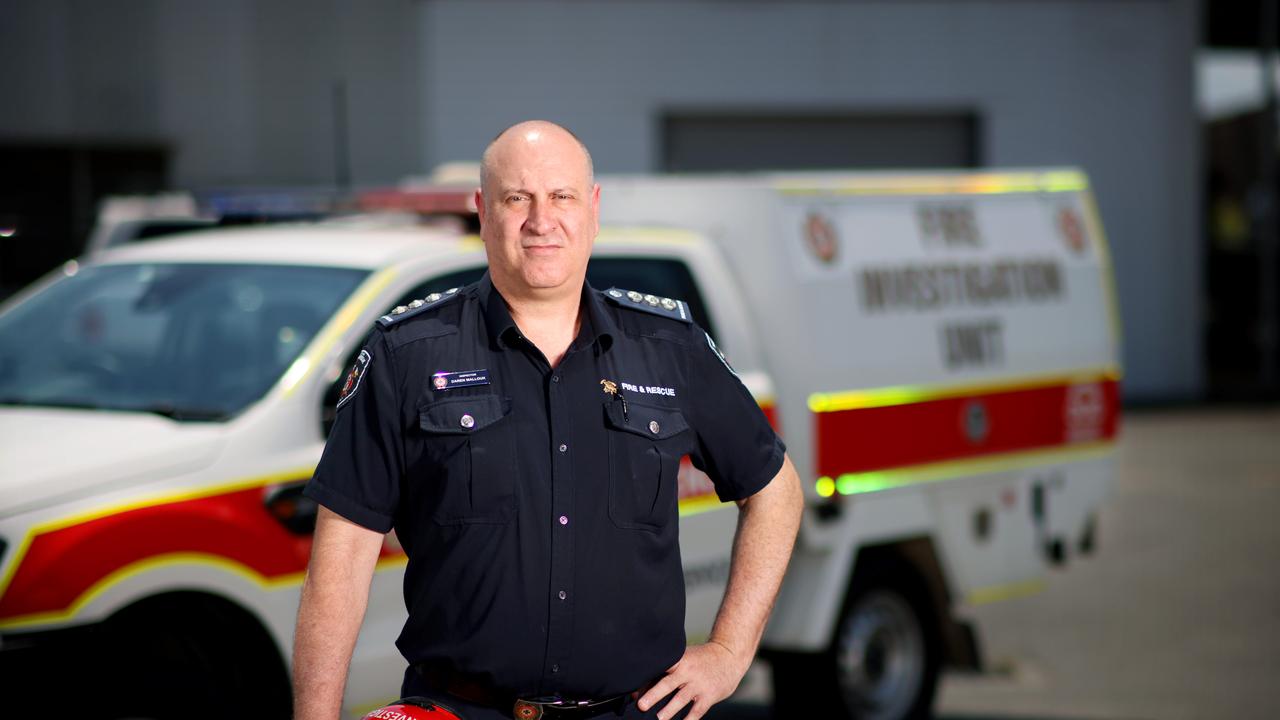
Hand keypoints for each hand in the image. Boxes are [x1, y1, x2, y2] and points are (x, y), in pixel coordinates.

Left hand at [635, 641, 750, 719]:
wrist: (729, 656)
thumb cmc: (698, 660)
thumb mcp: (682, 660)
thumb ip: (660, 674)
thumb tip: (634, 693)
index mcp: (678, 660)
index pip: (660, 668)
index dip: (646, 677)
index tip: (633, 688)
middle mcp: (688, 671)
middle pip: (668, 683)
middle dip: (654, 694)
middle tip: (641, 705)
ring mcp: (699, 684)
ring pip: (681, 699)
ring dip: (668, 711)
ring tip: (658, 719)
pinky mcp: (709, 696)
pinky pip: (697, 711)